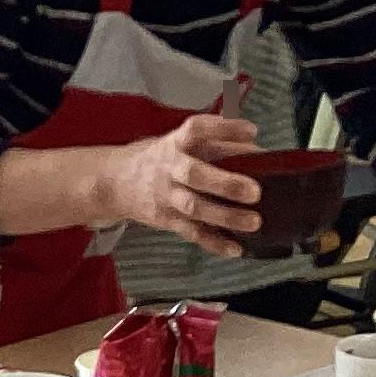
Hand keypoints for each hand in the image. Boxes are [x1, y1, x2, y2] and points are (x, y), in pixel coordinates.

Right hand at [106, 115, 259, 256]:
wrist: (117, 183)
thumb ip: (218, 146)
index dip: (224, 128)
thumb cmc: (159, 161)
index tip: (251, 131)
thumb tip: (258, 153)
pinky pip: (192, 233)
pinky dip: (213, 243)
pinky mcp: (167, 219)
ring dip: (225, 216)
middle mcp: (169, 169)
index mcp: (175, 144)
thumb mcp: (181, 144)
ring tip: (252, 222)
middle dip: (225, 183)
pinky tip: (233, 247)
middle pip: (194, 174)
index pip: (197, 130)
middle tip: (254, 191)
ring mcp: (167, 196)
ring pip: (194, 207)